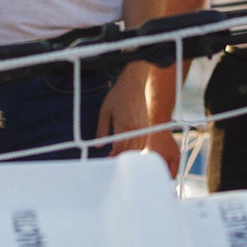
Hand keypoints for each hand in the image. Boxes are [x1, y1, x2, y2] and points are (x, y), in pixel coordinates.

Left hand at [99, 59, 180, 173]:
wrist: (135, 82)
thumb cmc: (118, 95)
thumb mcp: (104, 112)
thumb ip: (102, 130)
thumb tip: (99, 146)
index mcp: (125, 126)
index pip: (119, 149)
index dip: (113, 158)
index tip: (107, 162)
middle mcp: (137, 129)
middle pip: (130, 152)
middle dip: (121, 159)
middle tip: (112, 164)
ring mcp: (144, 128)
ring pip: (139, 149)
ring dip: (130, 156)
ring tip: (120, 160)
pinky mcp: (148, 126)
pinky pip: (144, 143)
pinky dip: (137, 149)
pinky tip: (130, 151)